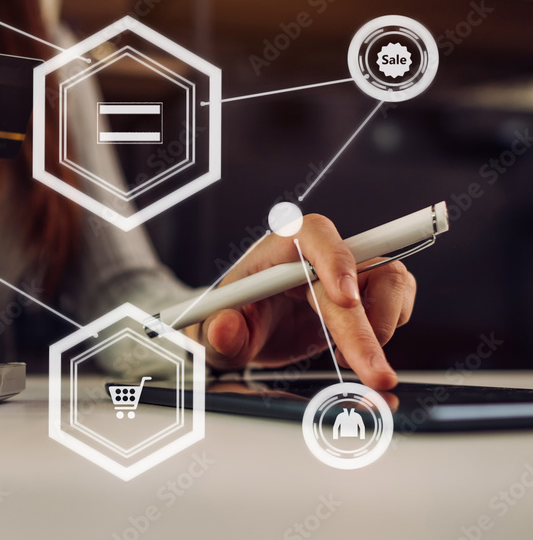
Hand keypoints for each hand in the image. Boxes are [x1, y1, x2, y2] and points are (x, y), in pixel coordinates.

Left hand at [186, 214, 415, 389]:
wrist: (251, 330)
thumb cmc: (234, 318)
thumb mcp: (212, 331)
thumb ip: (216, 332)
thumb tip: (225, 328)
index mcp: (280, 248)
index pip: (314, 234)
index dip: (334, 260)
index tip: (344, 299)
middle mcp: (319, 253)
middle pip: (359, 272)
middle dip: (366, 328)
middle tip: (373, 374)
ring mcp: (349, 271)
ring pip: (391, 282)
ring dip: (382, 327)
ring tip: (353, 360)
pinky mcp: (368, 293)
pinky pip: (398, 302)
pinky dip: (387, 331)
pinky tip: (356, 352)